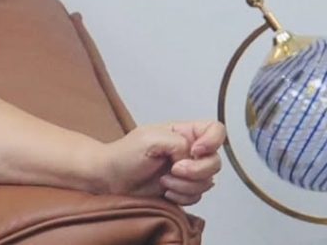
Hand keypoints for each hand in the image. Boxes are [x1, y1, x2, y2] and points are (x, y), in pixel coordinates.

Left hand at [101, 120, 224, 205]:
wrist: (112, 180)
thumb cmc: (125, 154)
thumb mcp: (151, 138)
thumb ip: (178, 143)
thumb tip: (191, 158)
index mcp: (183, 132)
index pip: (215, 130)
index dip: (213, 141)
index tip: (195, 151)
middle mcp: (189, 151)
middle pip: (215, 161)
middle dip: (196, 170)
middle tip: (174, 170)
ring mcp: (187, 171)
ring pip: (207, 182)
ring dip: (185, 185)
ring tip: (163, 181)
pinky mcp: (183, 189)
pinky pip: (197, 196)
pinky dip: (181, 196)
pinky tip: (164, 192)